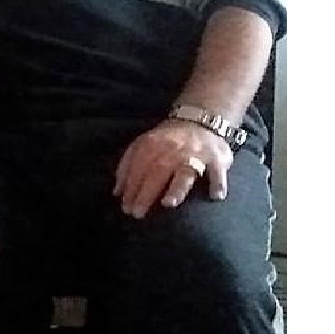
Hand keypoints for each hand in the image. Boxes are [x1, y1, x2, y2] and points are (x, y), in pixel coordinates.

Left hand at [113, 120, 233, 218]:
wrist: (201, 120)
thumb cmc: (169, 141)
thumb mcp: (144, 145)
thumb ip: (128, 165)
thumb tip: (117, 192)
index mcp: (154, 144)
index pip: (140, 167)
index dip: (131, 186)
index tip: (125, 206)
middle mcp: (174, 149)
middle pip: (158, 171)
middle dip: (146, 192)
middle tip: (137, 213)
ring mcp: (196, 154)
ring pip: (186, 171)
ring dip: (176, 188)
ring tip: (168, 203)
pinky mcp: (217, 159)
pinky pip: (218, 172)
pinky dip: (218, 183)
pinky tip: (216, 197)